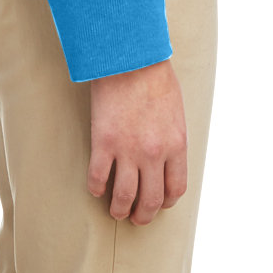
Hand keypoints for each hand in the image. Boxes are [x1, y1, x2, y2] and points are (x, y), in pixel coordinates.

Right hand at [87, 57, 187, 224]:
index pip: (175, 188)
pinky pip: (99, 178)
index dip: (166, 201)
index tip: (159, 203)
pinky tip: (96, 188)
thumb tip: (167, 156)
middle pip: (151, 200)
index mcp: (176, 144)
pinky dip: (96, 188)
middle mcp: (154, 153)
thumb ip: (172, 136)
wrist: (130, 55)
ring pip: (124, 197)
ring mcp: (128, 150)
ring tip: (116, 211)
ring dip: (120, 209)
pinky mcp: (104, 142)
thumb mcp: (175, 109)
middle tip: (136, 218)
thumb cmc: (153, 75)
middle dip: (144, 215)